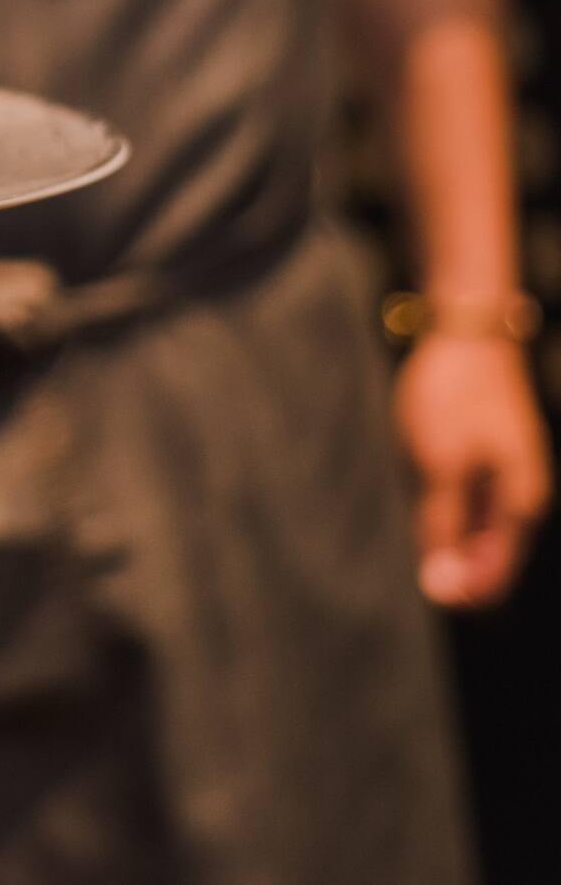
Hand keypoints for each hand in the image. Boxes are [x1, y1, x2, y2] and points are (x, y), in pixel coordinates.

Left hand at [393, 332, 552, 608]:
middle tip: (407, 569)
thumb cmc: (453, 396)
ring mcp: (501, 476)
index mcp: (519, 504)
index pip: (494, 576)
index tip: (420, 592)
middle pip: (485, 558)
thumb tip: (444, 586)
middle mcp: (518, 495)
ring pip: (471, 533)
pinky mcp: (479, 457)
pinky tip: (410, 506)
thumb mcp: (440, 467)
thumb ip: (443, 526)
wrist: (463, 329)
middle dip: (449, 571)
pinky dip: (437, 513)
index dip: (459, 594)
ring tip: (406, 539)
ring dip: (441, 543)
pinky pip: (461, 504)